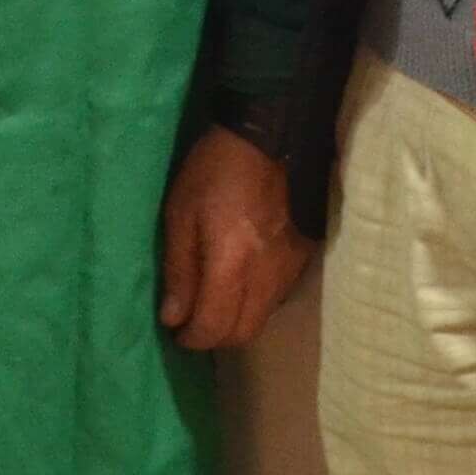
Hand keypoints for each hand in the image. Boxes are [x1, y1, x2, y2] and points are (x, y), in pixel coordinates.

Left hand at [157, 123, 311, 353]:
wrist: (271, 136)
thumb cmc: (215, 170)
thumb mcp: (180, 213)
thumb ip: (178, 270)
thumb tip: (173, 317)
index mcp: (233, 263)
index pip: (215, 327)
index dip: (192, 338)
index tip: (176, 331)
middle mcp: (266, 276)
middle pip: (243, 334)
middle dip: (214, 337)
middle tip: (192, 321)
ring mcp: (289, 268)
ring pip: (262, 319)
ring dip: (236, 323)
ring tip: (213, 303)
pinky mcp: (302, 258)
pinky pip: (276, 298)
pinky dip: (254, 303)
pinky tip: (239, 283)